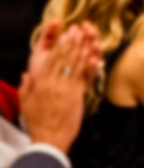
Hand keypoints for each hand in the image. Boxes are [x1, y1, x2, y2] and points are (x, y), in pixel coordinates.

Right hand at [20, 20, 101, 151]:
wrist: (49, 137)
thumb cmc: (38, 122)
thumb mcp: (26, 103)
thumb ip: (26, 87)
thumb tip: (26, 74)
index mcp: (40, 83)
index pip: (50, 59)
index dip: (58, 44)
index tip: (64, 33)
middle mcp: (52, 82)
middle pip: (63, 57)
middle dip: (71, 41)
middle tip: (78, 29)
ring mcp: (65, 87)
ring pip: (74, 63)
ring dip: (81, 48)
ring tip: (87, 36)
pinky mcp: (77, 94)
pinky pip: (83, 75)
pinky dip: (88, 64)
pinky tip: (93, 55)